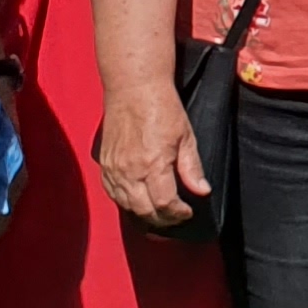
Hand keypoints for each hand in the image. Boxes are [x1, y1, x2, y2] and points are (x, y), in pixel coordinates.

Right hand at [97, 92, 211, 228]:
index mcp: (153, 164)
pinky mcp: (105, 164)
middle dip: (162, 220)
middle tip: (175, 217)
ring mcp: (114, 169)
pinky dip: (127, 203)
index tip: (187, 212)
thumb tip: (202, 190)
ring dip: (144, 214)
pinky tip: (139, 201)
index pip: (164, 203)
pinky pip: (113, 194)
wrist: (133, 88)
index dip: (177, 213)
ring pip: (126, 206)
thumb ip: (192, 167)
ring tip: (160, 214)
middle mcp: (129, 171)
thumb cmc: (162, 108)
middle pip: (144, 210)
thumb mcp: (186, 136)